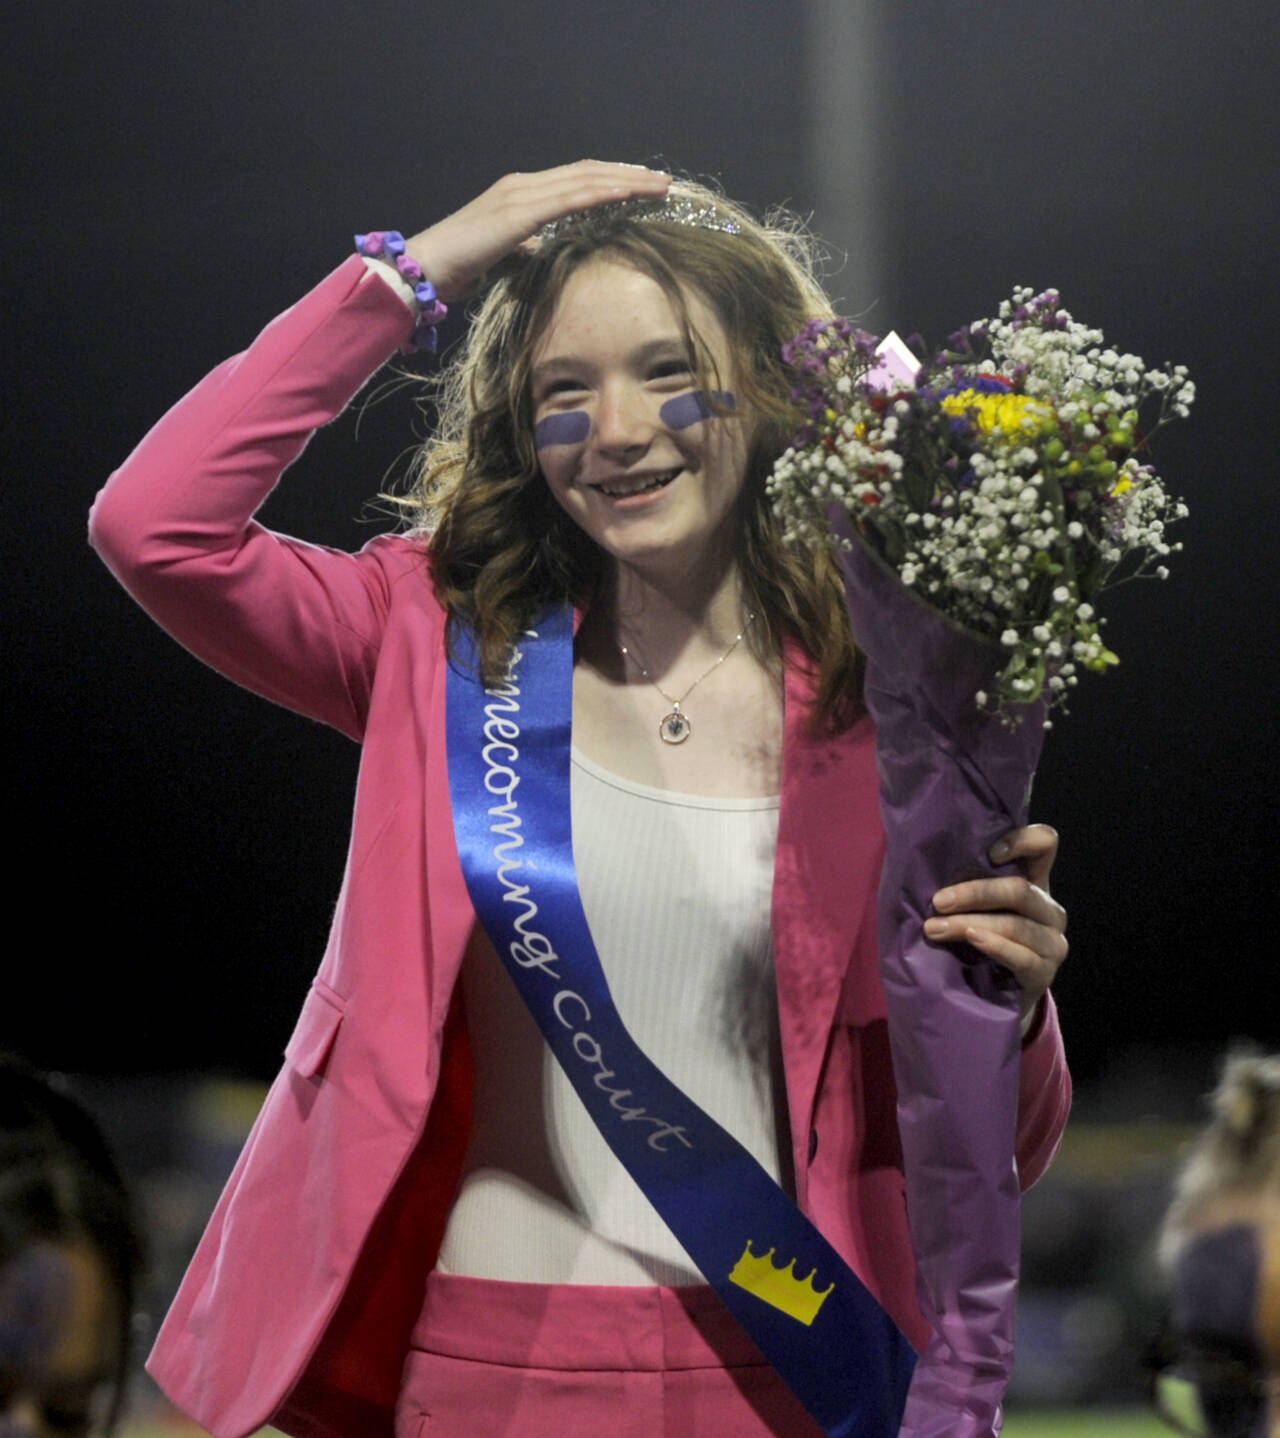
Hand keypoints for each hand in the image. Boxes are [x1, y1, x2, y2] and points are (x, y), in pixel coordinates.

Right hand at [402, 161, 670, 301]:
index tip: (642, 185)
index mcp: (520, 195)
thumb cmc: (458, 270)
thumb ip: (528, 251)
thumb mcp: (505, 259)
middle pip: (587, 171)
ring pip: (586, 180)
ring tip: (659, 187)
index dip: (610, 179)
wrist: (424, 269)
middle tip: (663, 181)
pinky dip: (603, 193)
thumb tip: (549, 255)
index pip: (575, 179)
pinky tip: (629, 195)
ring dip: (626, 181)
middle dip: (628, 175)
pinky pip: (571, 198)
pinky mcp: (519, 212)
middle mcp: (523, 185)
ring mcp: (521, 194)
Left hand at [923, 824, 1067, 1025]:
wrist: (992, 996)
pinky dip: (995, 946)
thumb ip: (967, 882)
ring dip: (970, 923)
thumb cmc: (976, 939)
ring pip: (1015, 924)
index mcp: (1035, 882)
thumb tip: (921, 861)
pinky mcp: (1044, 972)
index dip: (1022, 841)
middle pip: (1020, 889)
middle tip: (938, 901)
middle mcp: (1049, 909)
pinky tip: (973, 940)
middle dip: (974, 893)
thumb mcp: (976, 907)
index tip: (989, 853)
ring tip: (936, 928)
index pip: (1045, 844)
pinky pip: (1022, 956)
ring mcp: (1052, 942)